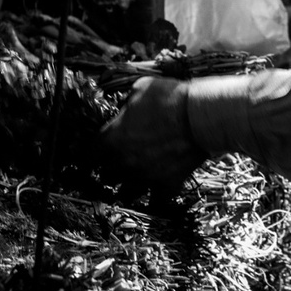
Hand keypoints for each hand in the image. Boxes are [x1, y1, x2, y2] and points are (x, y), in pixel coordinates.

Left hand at [100, 76, 207, 193]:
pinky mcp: (165, 185)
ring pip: (126, 193)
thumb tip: (127, 104)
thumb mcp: (142, 88)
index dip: (95, 152)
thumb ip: (128, 100)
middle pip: (107, 175)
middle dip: (112, 167)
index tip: (99, 151)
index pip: (91, 153)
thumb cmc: (170, 98)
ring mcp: (143, 177)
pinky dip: (155, 198)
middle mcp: (123, 162)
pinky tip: (157, 190)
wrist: (200, 116)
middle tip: (123, 158)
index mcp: (112, 139)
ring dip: (129, 185)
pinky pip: (155, 202)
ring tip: (137, 177)